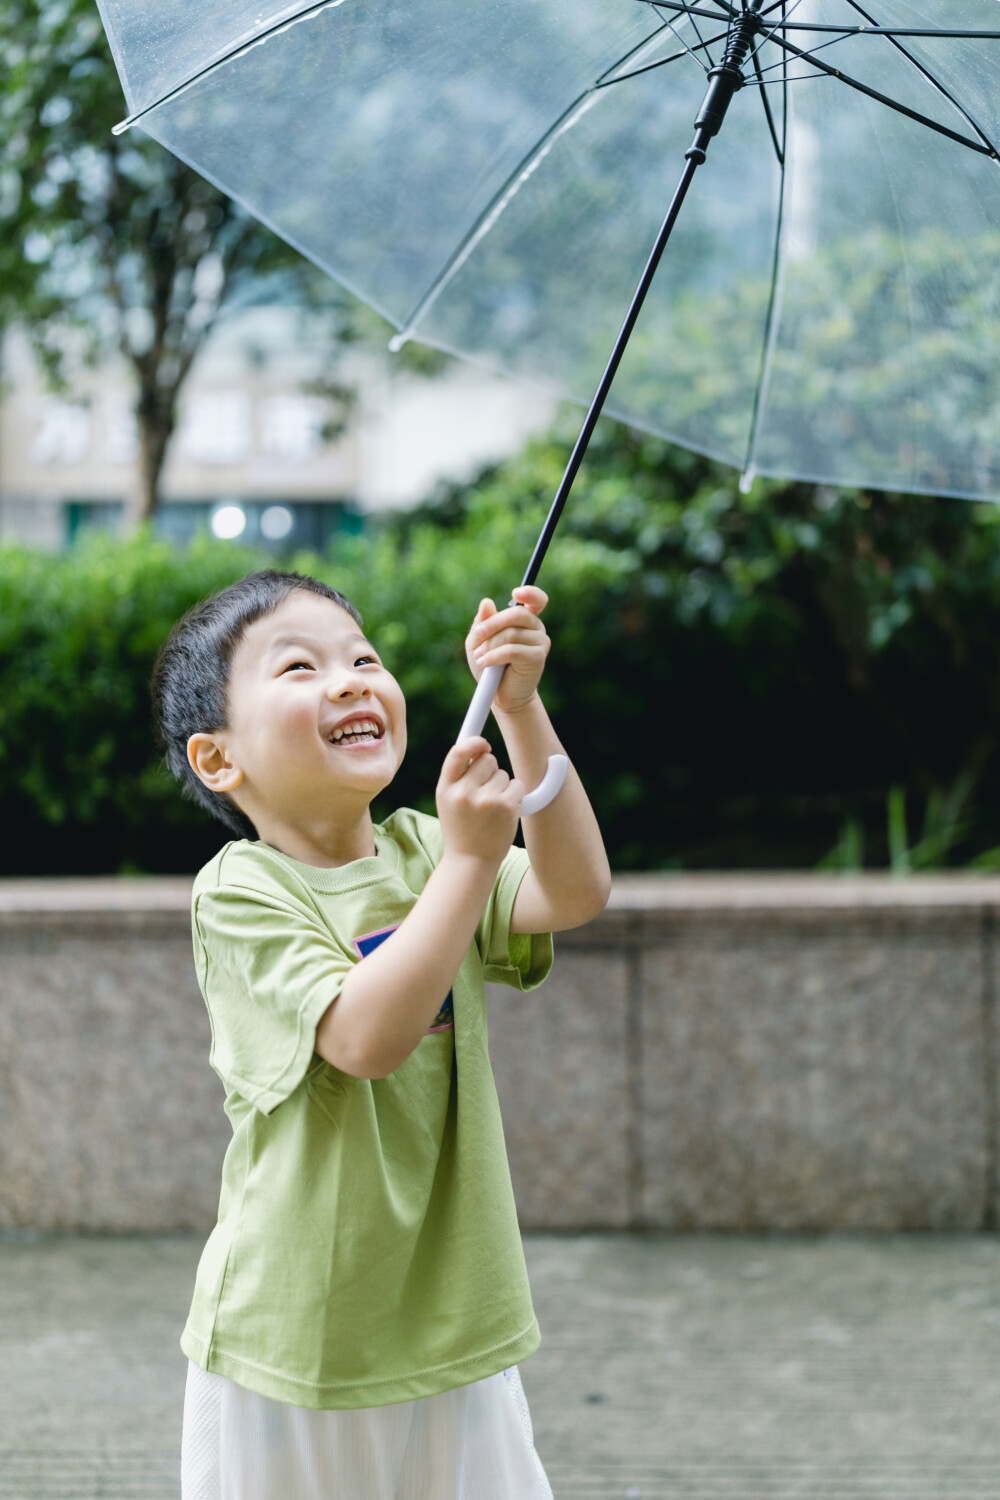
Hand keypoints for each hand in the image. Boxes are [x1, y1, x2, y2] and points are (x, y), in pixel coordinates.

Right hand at [435, 737, 523, 865]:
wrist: (469, 863)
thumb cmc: (462, 829)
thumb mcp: (449, 802)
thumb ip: (459, 776)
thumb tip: (479, 748)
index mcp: (445, 788)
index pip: (458, 753)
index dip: (473, 743)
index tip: (484, 744)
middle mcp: (463, 792)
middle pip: (487, 760)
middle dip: (490, 771)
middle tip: (486, 793)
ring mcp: (485, 800)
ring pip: (503, 774)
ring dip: (502, 787)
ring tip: (491, 810)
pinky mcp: (505, 807)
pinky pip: (517, 785)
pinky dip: (515, 795)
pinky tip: (504, 812)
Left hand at [465, 586, 550, 714]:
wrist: (499, 694)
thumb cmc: (490, 665)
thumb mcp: (478, 641)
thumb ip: (482, 622)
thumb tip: (487, 602)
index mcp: (525, 619)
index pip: (537, 600)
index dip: (530, 593)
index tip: (516, 592)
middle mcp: (536, 628)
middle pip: (517, 614)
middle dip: (493, 623)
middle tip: (477, 634)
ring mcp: (540, 642)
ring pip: (512, 634)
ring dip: (490, 645)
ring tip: (480, 657)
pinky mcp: (538, 657)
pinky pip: (513, 650)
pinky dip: (494, 656)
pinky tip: (485, 663)